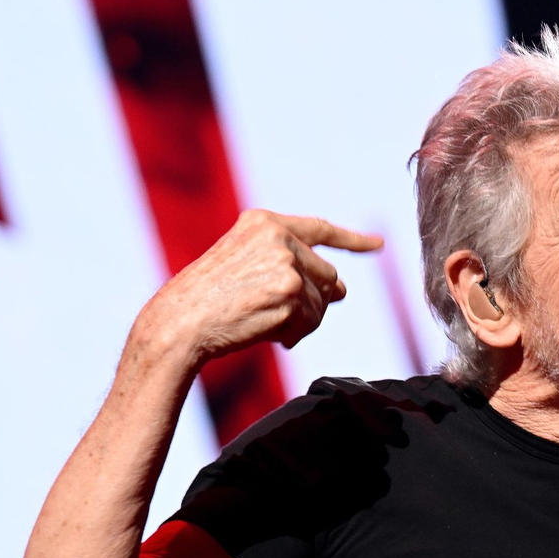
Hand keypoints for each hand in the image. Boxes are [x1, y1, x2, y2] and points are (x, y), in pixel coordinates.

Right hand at [136, 209, 382, 366]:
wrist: (181, 322)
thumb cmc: (209, 301)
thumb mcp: (247, 266)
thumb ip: (292, 267)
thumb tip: (341, 290)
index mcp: (264, 222)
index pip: (320, 229)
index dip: (352, 240)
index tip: (377, 244)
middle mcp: (279, 236)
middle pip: (327, 275)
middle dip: (316, 301)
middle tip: (288, 317)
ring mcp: (287, 262)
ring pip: (322, 301)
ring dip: (303, 321)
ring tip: (270, 325)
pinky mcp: (291, 292)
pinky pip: (312, 321)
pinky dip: (296, 334)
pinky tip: (271, 335)